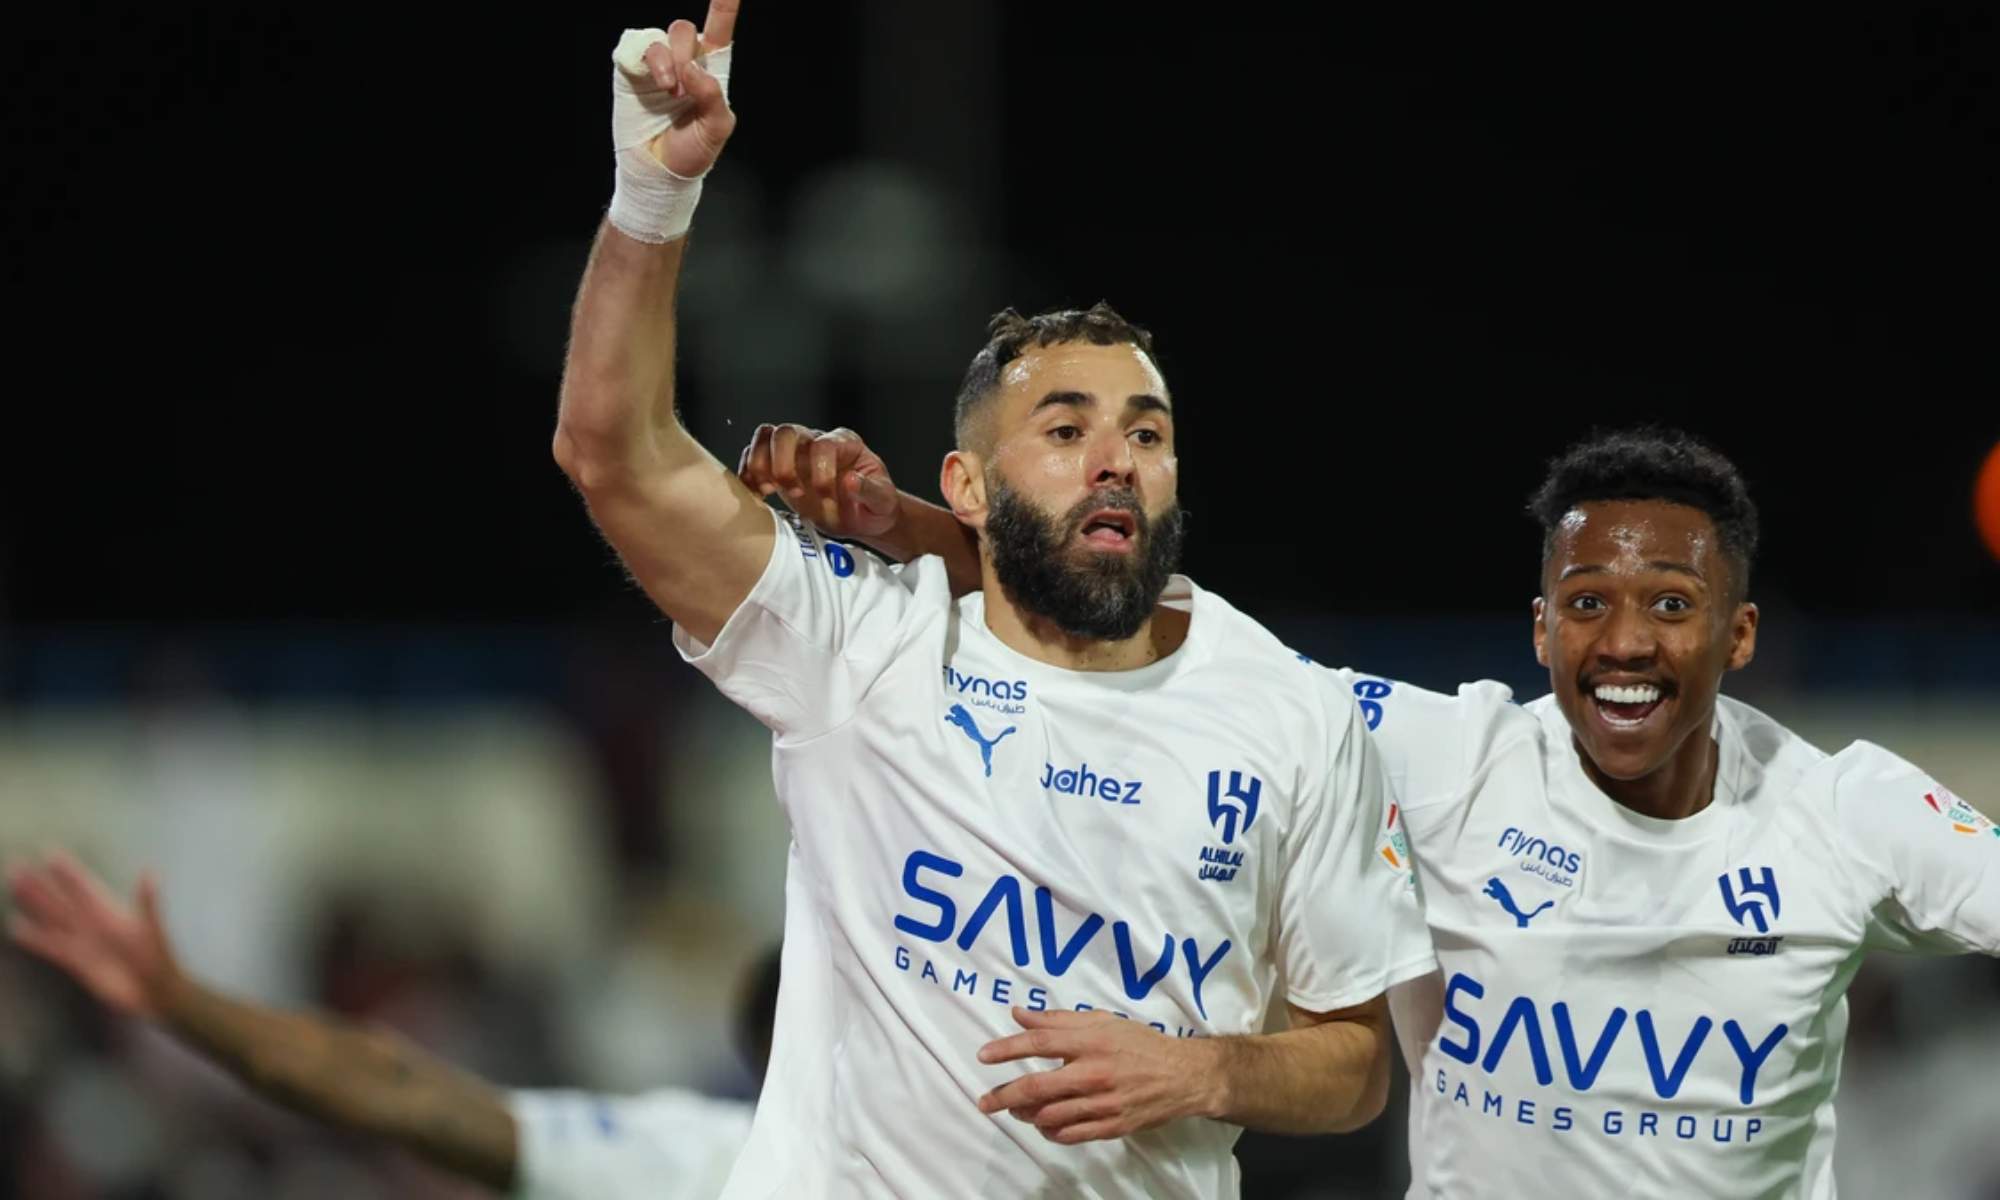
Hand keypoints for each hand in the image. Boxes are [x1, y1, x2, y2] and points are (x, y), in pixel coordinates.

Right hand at [7, 851, 181, 1020]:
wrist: (155, 991)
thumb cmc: (159, 957)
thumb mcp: (154, 930)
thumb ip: (149, 904)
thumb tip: (150, 873)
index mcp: (110, 912)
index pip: (84, 887)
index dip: (68, 872)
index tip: (49, 853)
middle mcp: (93, 924)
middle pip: (61, 899)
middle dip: (39, 884)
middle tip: (16, 866)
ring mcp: (84, 941)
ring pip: (52, 918)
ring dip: (34, 903)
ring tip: (14, 886)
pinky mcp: (77, 962)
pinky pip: (51, 947)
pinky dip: (34, 938)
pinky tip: (17, 928)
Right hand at [623, 2, 740, 178]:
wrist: (658, 172)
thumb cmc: (692, 151)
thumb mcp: (715, 129)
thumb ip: (712, 96)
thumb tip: (693, 68)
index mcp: (709, 70)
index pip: (719, 30)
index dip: (723, 6)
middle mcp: (683, 61)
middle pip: (683, 30)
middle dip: (684, 52)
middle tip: (682, 87)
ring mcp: (656, 66)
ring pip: (659, 39)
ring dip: (665, 62)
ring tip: (668, 90)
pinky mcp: (632, 71)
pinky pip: (634, 48)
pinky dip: (644, 61)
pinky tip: (652, 83)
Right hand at [738, 423, 900, 539]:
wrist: (862, 516)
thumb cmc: (874, 506)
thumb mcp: (883, 502)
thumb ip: (871, 491)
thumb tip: (851, 481)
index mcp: (845, 444)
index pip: (823, 444)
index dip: (821, 470)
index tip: (825, 495)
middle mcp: (816, 441)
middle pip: (786, 431)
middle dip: (783, 463)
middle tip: (793, 491)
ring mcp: (795, 453)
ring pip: (765, 437)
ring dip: (760, 464)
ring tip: (768, 490)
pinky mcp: (778, 468)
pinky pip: (753, 457)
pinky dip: (748, 474)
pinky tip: (756, 494)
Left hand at [974, 1007, 1218, 1143]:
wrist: (1184, 1076)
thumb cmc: (1140, 1044)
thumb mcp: (1102, 1021)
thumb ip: (1059, 1020)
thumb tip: (1019, 1014)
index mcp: (1092, 1041)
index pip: (1040, 1043)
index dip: (1007, 1049)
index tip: (983, 1056)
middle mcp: (1094, 1073)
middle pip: (1037, 1087)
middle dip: (1004, 1095)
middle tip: (984, 1101)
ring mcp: (1103, 1104)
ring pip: (1050, 1116)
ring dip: (1025, 1114)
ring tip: (1015, 1110)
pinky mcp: (1112, 1127)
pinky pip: (1071, 1135)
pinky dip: (1050, 1132)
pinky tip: (1042, 1125)